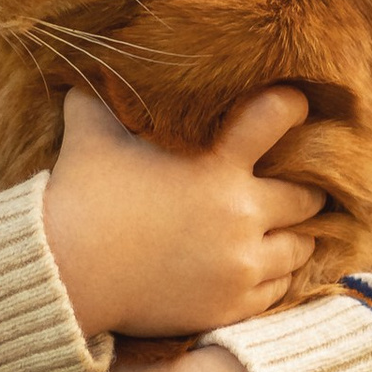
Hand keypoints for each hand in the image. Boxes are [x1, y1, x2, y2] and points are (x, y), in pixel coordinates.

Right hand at [39, 84, 322, 340]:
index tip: (296, 109)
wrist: (65, 273)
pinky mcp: (231, 304)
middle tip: (298, 188)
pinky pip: (278, 290)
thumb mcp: (90, 133)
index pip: (277, 115)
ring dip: (294, 236)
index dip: (291, 107)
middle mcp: (240, 213)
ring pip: (299, 247)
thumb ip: (101, 96)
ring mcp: (240, 263)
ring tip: (285, 232)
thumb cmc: (79, 198)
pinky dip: (274, 277)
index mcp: (217, 164)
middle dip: (303, 190)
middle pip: (305, 197)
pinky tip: (261, 267)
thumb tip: (90, 67)